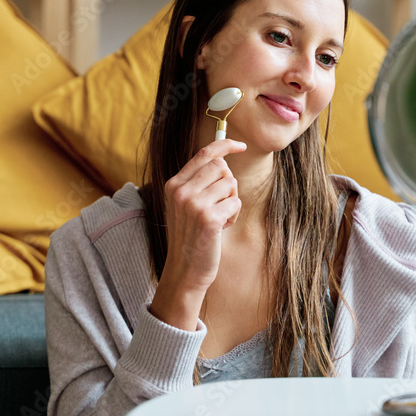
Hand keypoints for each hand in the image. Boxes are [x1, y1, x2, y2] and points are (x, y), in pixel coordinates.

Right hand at [160, 138, 246, 297]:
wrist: (185, 269)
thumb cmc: (191, 235)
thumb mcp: (186, 205)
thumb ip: (198, 182)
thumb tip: (223, 160)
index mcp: (174, 185)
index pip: (203, 154)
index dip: (225, 145)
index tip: (241, 146)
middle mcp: (181, 191)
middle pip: (221, 167)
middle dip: (228, 184)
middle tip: (221, 204)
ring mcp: (193, 205)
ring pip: (231, 184)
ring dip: (232, 201)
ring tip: (219, 218)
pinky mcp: (207, 219)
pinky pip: (235, 202)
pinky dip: (234, 215)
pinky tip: (221, 228)